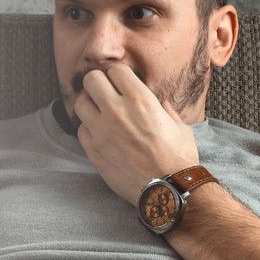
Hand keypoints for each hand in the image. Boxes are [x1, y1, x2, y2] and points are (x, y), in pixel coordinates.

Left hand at [73, 64, 198, 202]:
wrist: (167, 190)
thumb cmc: (178, 158)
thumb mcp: (180, 127)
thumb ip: (167, 110)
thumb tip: (161, 103)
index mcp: (140, 100)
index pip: (115, 70)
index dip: (118, 75)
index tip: (122, 83)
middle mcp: (117, 111)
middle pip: (91, 80)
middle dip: (98, 84)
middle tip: (105, 94)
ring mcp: (102, 131)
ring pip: (80, 104)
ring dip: (90, 106)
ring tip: (100, 114)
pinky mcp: (94, 150)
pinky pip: (81, 129)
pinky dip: (88, 129)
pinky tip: (101, 134)